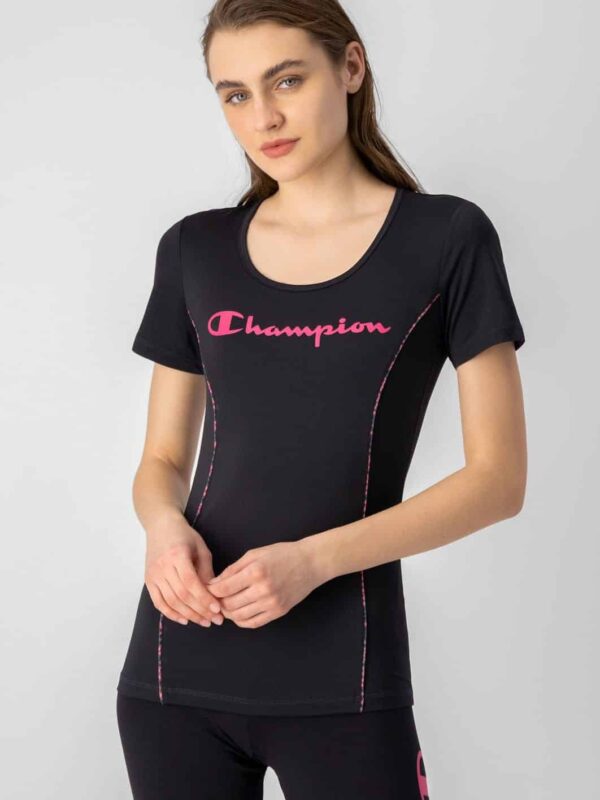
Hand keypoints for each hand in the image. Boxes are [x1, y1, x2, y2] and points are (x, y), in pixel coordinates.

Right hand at [145, 516, 223, 626]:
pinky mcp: (148, 581)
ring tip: (204, 622)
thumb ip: (206, 571)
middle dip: (200, 610)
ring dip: (188, 615)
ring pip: (170, 601)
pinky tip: (185, 619)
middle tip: (215, 620)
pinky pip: (159, 602)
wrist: (160, 526)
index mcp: (177, 555)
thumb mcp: (201, 548)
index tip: (217, 609)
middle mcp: (162, 566)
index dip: (204, 598)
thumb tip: (214, 595)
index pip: (190, 582)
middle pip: (181, 595)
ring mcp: (153, 575)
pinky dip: (171, 614)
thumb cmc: (184, 535)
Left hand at [205, 540, 321, 628]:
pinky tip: (238, 613)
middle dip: (217, 602)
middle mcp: (263, 589)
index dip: (210, 590)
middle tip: (213, 598)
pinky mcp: (278, 612)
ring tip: (225, 605)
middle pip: (228, 604)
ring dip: (227, 613)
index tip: (207, 588)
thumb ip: (233, 569)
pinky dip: (241, 621)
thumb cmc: (282, 554)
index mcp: (255, 572)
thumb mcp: (254, 554)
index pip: (223, 588)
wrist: (310, 563)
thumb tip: (214, 584)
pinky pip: (253, 623)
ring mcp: (271, 603)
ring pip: (238, 616)